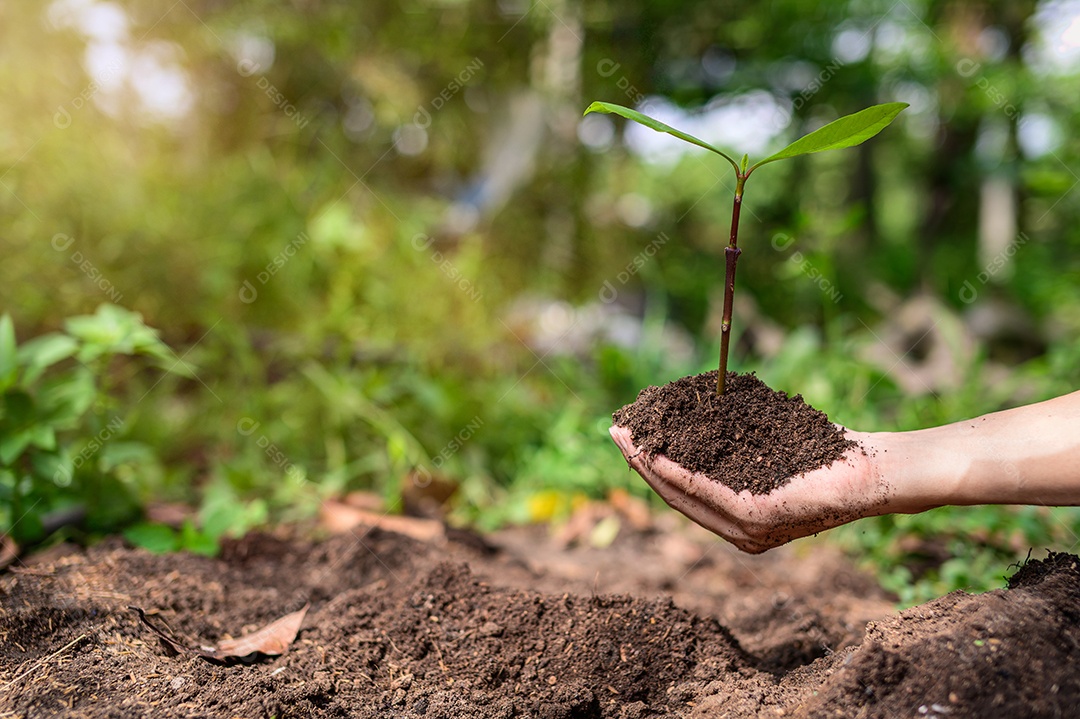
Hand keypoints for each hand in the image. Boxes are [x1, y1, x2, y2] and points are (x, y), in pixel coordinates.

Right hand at [609, 425, 894, 552]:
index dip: (650, 465)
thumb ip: (735, 445)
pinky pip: (704, 492)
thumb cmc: (831, 455)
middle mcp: (741, 534)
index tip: (629, 436)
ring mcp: (749, 530)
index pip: (684, 494)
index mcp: (742, 522)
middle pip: (674, 495)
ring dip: (648, 464)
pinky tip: (655, 452)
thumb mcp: (771, 448)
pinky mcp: (759, 518)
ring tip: (626, 436)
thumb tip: (701, 410)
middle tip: (614, 431)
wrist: (879, 473)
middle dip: (639, 461)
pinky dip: (674, 471)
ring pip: (682, 494)